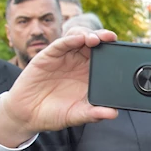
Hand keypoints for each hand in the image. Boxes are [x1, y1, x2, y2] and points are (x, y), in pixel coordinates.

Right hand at [0, 30, 117, 146]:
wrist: (27, 115)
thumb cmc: (54, 114)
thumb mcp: (76, 115)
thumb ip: (94, 114)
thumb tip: (113, 114)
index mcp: (90, 76)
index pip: (106, 58)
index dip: (114, 51)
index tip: (123, 50)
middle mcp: (79, 63)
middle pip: (94, 44)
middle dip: (104, 38)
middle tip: (111, 38)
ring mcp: (64, 58)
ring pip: (79, 38)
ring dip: (89, 35)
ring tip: (95, 39)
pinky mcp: (49, 56)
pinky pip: (61, 44)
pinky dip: (70, 39)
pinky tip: (78, 39)